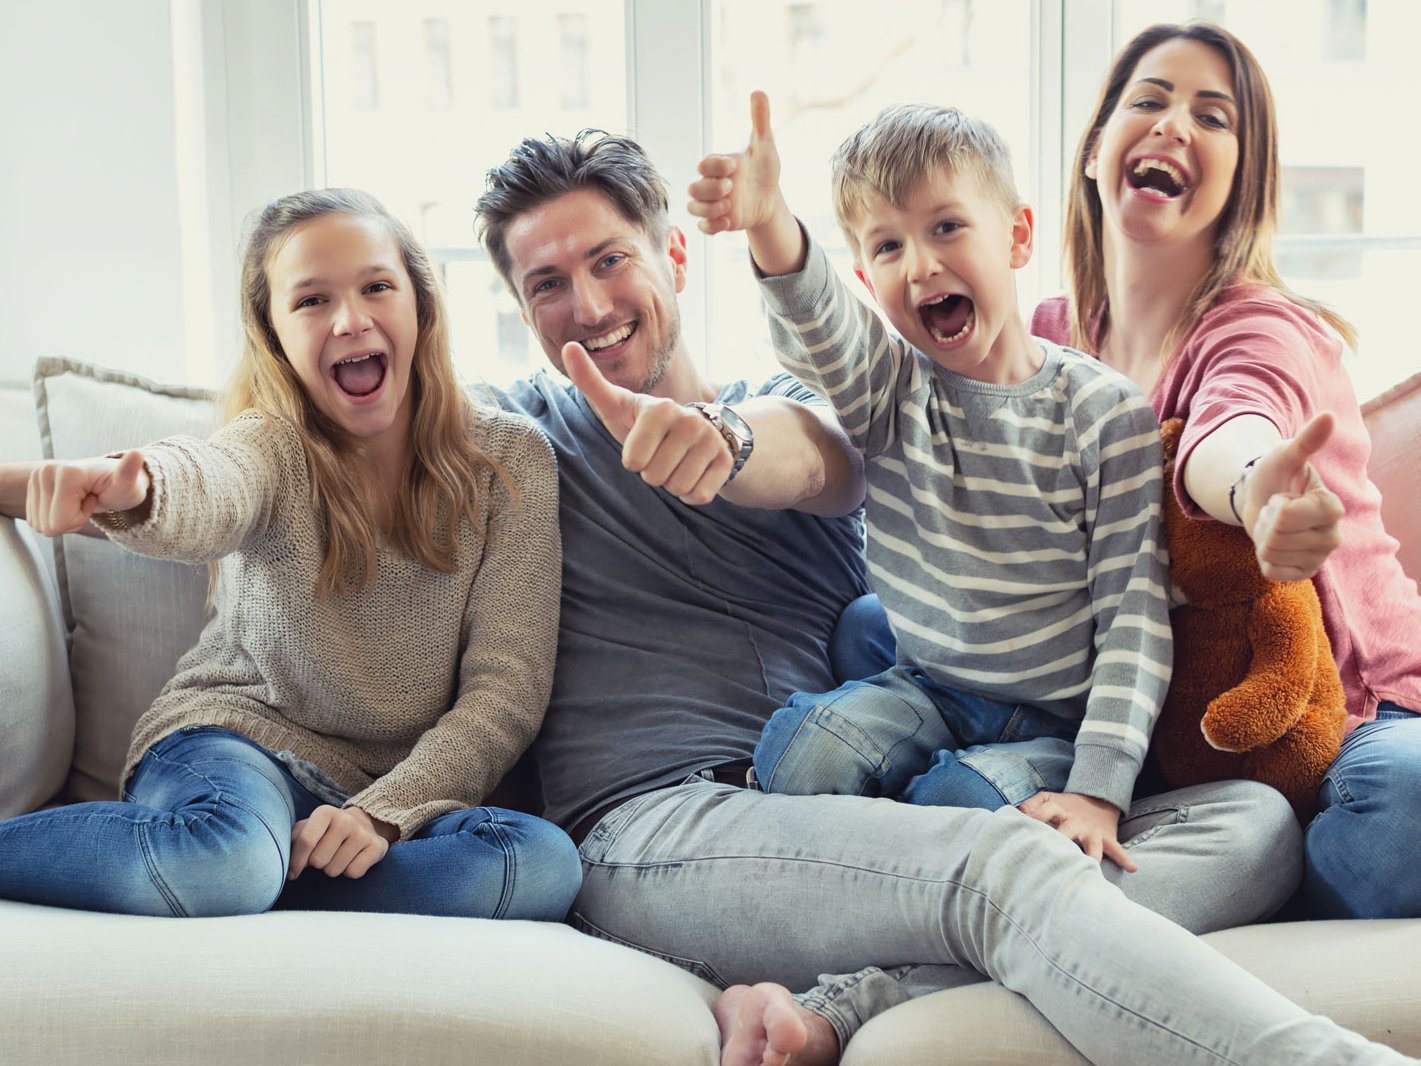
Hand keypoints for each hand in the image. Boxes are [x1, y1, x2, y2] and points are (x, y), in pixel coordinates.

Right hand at [25, 451, 149, 535]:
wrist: (111, 480)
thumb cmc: (122, 486)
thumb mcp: (128, 484)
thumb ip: (130, 472)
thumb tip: (137, 454)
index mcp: (65, 472)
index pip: (59, 522)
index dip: (79, 519)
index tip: (94, 500)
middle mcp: (45, 471)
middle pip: (47, 525)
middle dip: (70, 520)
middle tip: (87, 501)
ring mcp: (36, 477)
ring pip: (39, 524)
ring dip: (62, 519)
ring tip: (80, 501)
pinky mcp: (31, 485)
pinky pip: (35, 520)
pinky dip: (53, 516)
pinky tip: (70, 502)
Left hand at [289, 804, 396, 879]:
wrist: (364, 825)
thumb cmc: (326, 832)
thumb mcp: (308, 828)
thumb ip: (293, 841)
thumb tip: (283, 864)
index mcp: (325, 812)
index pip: (306, 841)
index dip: (295, 862)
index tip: (292, 874)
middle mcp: (346, 820)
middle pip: (319, 860)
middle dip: (317, 865)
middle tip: (323, 857)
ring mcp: (363, 833)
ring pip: (335, 869)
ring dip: (332, 869)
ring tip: (337, 858)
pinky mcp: (377, 846)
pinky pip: (353, 873)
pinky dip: (349, 872)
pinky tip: (351, 860)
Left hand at [563, 341, 734, 503]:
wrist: (694, 428)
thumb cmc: (644, 422)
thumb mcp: (617, 404)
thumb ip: (590, 380)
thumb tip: (567, 347)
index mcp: (661, 408)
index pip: (634, 461)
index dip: (633, 460)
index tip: (640, 443)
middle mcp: (691, 421)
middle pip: (655, 477)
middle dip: (653, 472)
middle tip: (660, 454)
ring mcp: (712, 441)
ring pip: (678, 487)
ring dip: (672, 482)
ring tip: (675, 460)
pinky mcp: (726, 461)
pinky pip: (699, 495)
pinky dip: (691, 492)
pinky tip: (693, 470)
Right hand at [687, 90, 786, 236]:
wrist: (770, 198)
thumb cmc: (763, 170)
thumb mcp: (764, 145)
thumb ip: (759, 120)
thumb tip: (759, 91)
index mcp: (718, 165)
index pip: (705, 165)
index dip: (716, 166)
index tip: (736, 166)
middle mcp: (711, 185)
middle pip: (694, 188)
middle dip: (710, 188)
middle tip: (731, 187)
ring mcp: (712, 204)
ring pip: (694, 208)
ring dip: (708, 209)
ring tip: (729, 206)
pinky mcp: (717, 222)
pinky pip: (703, 228)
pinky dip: (712, 226)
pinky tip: (729, 221)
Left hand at [1018, 791, 1137, 871]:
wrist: (1096, 798)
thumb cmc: (1063, 805)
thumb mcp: (1047, 799)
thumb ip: (1032, 805)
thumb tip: (1018, 813)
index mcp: (1059, 810)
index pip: (1045, 811)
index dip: (1036, 817)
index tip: (1026, 827)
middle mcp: (1075, 821)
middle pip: (1067, 829)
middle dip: (1062, 839)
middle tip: (1055, 852)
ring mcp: (1091, 831)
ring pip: (1092, 843)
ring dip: (1092, 854)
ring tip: (1092, 866)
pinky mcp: (1106, 838)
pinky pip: (1116, 849)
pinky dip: (1124, 858)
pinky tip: (1132, 868)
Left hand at [1240, 412, 1343, 581]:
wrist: (1262, 498)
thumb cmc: (1275, 475)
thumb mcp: (1285, 455)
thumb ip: (1306, 440)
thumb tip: (1327, 416)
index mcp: (1332, 508)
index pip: (1288, 516)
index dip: (1274, 506)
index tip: (1283, 498)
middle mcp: (1333, 536)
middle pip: (1277, 537)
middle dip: (1265, 522)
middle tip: (1274, 513)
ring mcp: (1320, 556)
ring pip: (1272, 554)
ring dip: (1263, 539)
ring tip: (1273, 526)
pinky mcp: (1304, 573)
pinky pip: (1272, 572)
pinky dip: (1263, 558)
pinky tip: (1274, 545)